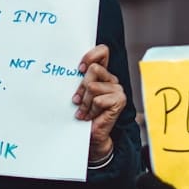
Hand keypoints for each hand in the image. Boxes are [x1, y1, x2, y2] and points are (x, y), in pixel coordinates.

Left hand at [73, 44, 125, 162]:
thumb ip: (79, 80)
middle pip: (93, 69)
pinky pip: (98, 100)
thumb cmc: (83, 114)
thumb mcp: (79, 94)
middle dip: (81, 87)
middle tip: (77, 101)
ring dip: (84, 102)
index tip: (80, 68)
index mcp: (103, 74)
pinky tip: (91, 116)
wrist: (92, 137)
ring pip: (92, 86)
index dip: (90, 56)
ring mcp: (117, 90)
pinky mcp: (119, 100)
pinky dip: (91, 110)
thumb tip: (69, 69)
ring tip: (84, 111)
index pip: (102, 51)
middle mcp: (112, 79)